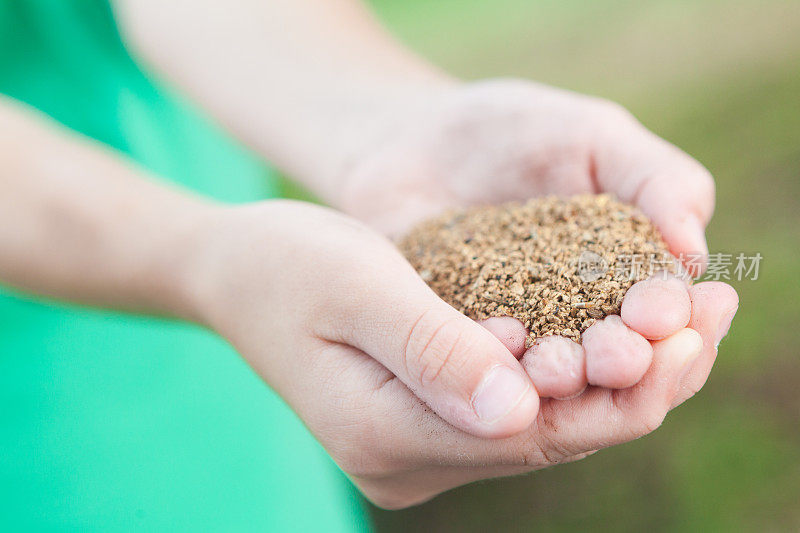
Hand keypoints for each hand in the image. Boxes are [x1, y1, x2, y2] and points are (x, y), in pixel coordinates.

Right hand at [186, 201, 736, 507]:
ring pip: (546, 422)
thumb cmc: (287, 266)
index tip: (691, 327)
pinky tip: (621, 320)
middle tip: (713, 309)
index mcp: (384, 435)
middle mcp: (408, 460)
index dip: (622, 387)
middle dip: (641, 378)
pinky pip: (523, 403)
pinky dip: (577, 363)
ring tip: (689, 309)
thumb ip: (432, 349)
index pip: (531, 434)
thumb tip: (521, 409)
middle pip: (552, 436)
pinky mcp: (433, 419)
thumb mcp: (356, 287)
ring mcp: (420, 448)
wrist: (239, 275)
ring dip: (619, 369)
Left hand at [335, 77, 735, 401]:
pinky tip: (486, 354)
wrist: (414, 141)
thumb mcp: (592, 136)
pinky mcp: (451, 343)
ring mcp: (510, 338)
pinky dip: (481, 362)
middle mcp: (572, 322)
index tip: (660, 313)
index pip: (662, 315)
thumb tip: (694, 251)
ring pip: (543, 374)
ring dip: (557, 378)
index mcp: (622, 280)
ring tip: (557, 371)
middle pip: (609, 358)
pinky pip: (468, 360)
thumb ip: (655, 179)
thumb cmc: (514, 131)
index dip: (667, 317)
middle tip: (617, 356)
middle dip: (619, 360)